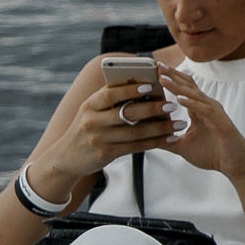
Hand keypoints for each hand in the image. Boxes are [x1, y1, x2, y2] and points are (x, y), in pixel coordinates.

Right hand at [31, 79, 174, 197]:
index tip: (150, 85)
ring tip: (180, 123)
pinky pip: (135, 146)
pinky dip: (155, 142)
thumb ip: (112, 98)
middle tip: (173, 105)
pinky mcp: (106, 154)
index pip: (110, 94)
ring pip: (136, 132)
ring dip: (161, 128)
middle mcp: (92, 121)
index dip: (130, 89)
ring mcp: (99, 138)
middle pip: (127, 113)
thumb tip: (146, 85)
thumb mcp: (91, 110)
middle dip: (152, 108)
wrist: (64, 159)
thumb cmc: (87, 127)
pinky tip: (170, 138)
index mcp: (90, 105)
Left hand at [157, 68, 244, 178]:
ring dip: (178, 87)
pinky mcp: (221, 122)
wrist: (235, 165)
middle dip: (173, 75)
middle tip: (157, 65)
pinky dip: (192, 103)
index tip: (155, 70)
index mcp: (199, 110)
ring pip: (195, 95)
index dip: (171, 79)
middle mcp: (207, 107)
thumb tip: (147, 137)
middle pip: (189, 86)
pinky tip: (179, 99)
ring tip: (163, 78)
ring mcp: (215, 113)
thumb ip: (167, 139)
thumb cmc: (213, 153)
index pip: (184, 89)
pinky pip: (204, 110)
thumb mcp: (183, 146)